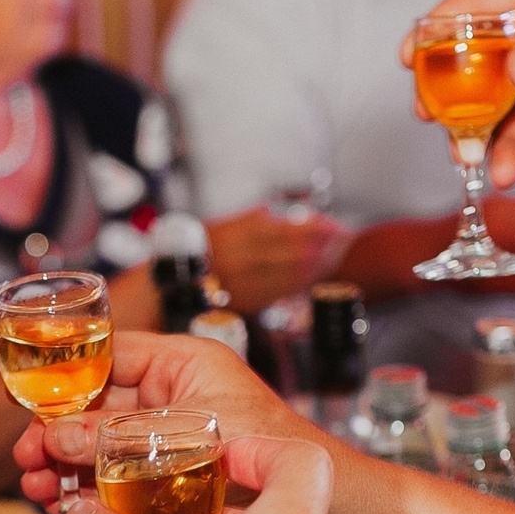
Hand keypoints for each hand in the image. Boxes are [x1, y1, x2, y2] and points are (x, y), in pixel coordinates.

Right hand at [13, 332, 313, 506]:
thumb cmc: (284, 456)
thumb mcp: (184, 438)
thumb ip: (116, 437)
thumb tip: (57, 439)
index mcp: (187, 363)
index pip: (109, 354)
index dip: (64, 380)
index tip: (29, 407)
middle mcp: (184, 395)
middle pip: (102, 406)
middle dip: (60, 433)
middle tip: (28, 460)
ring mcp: (183, 439)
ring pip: (112, 448)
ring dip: (74, 469)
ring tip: (42, 492)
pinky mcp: (183, 479)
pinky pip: (133, 481)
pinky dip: (104, 495)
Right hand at [203, 205, 349, 313]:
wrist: (173, 282)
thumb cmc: (197, 252)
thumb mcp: (221, 225)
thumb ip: (250, 218)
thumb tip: (274, 212)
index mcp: (240, 234)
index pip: (289, 229)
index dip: (314, 228)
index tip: (332, 225)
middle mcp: (246, 258)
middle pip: (295, 251)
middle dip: (322, 246)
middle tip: (342, 239)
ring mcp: (248, 281)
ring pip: (292, 273)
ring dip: (316, 265)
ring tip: (334, 256)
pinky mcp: (248, 301)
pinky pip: (281, 291)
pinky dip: (300, 283)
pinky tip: (312, 277)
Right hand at [415, 0, 514, 197]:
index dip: (445, 22)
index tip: (415, 49)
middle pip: (470, 52)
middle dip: (445, 84)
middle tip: (427, 109)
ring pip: (481, 101)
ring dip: (468, 129)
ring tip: (464, 153)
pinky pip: (508, 136)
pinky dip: (501, 155)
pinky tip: (502, 171)